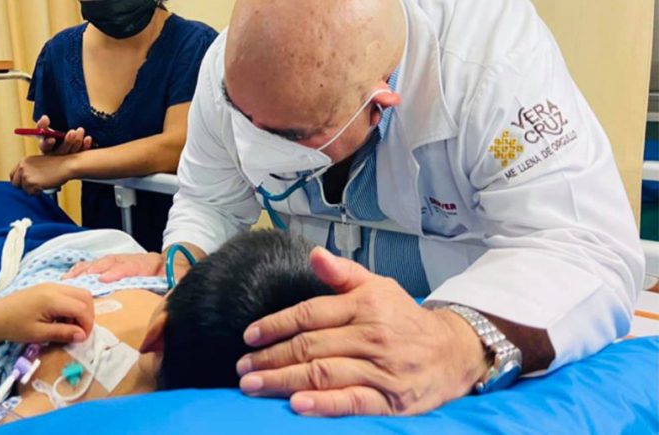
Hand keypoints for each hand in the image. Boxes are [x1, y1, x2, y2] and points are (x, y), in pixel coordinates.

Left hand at [0, 284, 94, 349]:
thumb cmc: (13, 327)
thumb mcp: (38, 334)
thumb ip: (63, 333)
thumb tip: (82, 335)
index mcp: (51, 299)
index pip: (82, 308)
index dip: (87, 324)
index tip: (81, 338)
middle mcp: (54, 287)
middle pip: (85, 296)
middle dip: (87, 315)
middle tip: (78, 332)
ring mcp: (51, 285)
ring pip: (79, 293)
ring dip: (80, 310)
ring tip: (69, 326)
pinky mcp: (48, 287)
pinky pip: (70, 293)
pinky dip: (72, 306)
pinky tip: (61, 318)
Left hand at [10, 154, 75, 194]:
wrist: (66, 165)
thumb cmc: (58, 164)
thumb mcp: (39, 163)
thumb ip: (30, 170)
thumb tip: (25, 182)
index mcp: (24, 161)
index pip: (13, 175)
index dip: (20, 181)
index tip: (26, 184)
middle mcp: (22, 167)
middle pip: (15, 184)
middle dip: (24, 187)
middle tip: (35, 186)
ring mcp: (26, 175)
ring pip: (23, 190)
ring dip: (32, 190)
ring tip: (42, 185)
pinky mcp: (31, 182)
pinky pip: (30, 193)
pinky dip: (37, 192)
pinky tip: (45, 186)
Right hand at [37, 115, 92, 154]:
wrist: (60, 139)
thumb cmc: (49, 134)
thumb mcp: (44, 129)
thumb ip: (43, 124)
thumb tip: (45, 117)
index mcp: (46, 148)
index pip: (45, 147)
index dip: (48, 144)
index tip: (52, 139)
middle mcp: (56, 155)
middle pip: (61, 151)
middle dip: (67, 142)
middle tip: (72, 132)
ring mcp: (67, 158)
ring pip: (72, 152)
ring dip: (77, 142)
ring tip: (80, 130)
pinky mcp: (77, 157)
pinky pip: (82, 153)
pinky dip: (85, 146)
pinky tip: (88, 138)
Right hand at [63, 253, 174, 282]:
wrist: (173, 262)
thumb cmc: (174, 274)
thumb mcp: (178, 279)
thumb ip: (174, 286)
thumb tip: (172, 298)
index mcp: (147, 263)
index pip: (129, 266)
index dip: (116, 272)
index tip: (103, 280)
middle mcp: (130, 259)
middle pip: (109, 263)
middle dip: (93, 272)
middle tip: (78, 283)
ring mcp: (120, 260)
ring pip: (99, 263)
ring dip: (83, 271)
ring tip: (68, 282)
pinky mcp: (112, 264)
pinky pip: (94, 265)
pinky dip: (81, 270)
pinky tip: (69, 278)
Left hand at [236, 247, 488, 415]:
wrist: (452, 351)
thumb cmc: (404, 318)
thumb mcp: (378, 287)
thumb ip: (343, 273)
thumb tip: (314, 254)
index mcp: (365, 305)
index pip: (310, 314)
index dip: (276, 325)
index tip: (249, 336)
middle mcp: (371, 336)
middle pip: (310, 346)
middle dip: (270, 357)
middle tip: (242, 366)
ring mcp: (381, 369)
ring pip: (323, 373)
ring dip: (283, 381)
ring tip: (252, 386)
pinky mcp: (391, 399)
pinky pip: (353, 401)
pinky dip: (324, 404)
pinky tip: (298, 405)